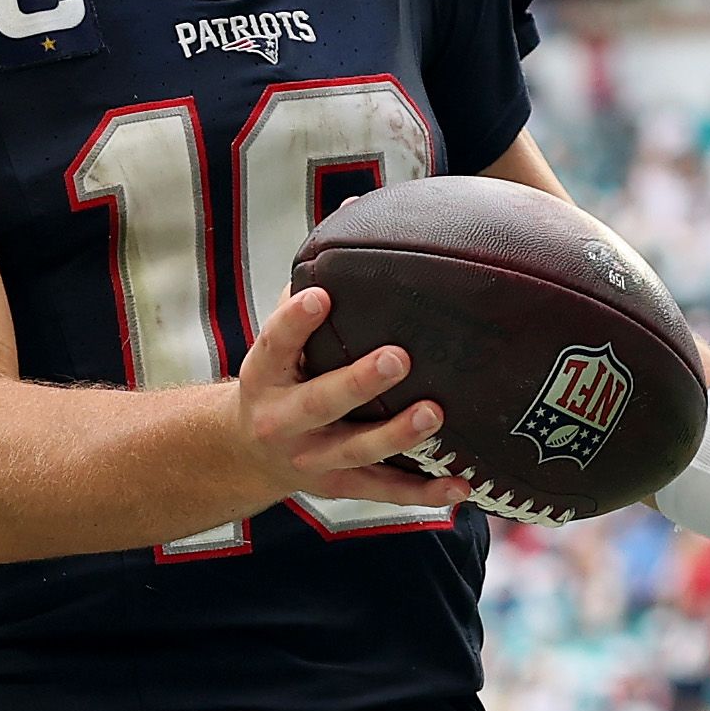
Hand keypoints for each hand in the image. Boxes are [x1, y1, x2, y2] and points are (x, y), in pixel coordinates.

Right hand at [231, 288, 470, 517]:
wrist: (250, 452)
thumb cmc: (281, 377)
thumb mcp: (278, 342)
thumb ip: (306, 293)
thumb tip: (353, 217)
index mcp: (265, 375)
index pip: (275, 344)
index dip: (294, 321)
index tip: (319, 296)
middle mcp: (283, 421)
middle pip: (321, 403)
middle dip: (359, 382)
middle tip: (398, 358)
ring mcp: (313, 459)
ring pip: (357, 450)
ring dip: (397, 435)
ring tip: (433, 414)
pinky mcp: (341, 485)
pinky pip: (385, 492)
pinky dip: (423, 493)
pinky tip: (459, 486)